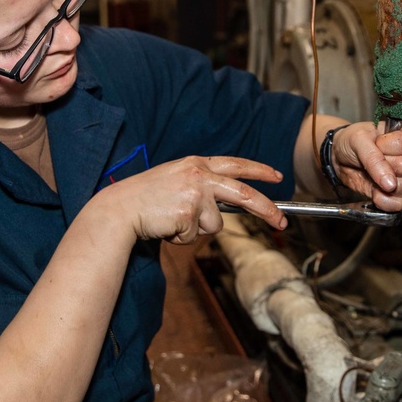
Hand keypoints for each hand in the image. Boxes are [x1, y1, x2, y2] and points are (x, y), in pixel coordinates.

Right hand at [92, 156, 286, 243]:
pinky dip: (182, 238)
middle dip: (266, 209)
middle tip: (281, 222)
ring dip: (195, 230)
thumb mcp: (176, 181)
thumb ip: (200, 186)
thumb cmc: (144, 198)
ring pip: (214, 224)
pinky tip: (166, 227)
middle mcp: (199, 174)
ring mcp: (195, 193)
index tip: (277, 177)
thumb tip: (224, 208)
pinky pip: (195, 236)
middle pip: (243, 194)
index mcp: (196, 164)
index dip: (259, 171)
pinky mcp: (189, 213)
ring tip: (172, 221)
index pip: (236, 164)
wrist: (119, 209)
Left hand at [331, 120, 401, 211]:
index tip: (377, 143)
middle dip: (382, 166)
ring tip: (375, 173)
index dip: (386, 147)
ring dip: (382, 184)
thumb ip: (373, 157)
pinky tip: (375, 190)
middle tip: (374, 160)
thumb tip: (390, 184)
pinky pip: (400, 204)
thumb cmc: (355, 141)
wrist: (342, 158)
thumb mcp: (359, 140)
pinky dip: (383, 200)